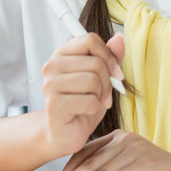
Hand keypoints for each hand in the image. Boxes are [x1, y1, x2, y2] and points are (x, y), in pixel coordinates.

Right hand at [42, 33, 124, 156]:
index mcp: (62, 54)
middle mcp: (52, 65)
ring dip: (100, 96)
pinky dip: (93, 109)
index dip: (109, 56)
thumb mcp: (101, 78)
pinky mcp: (54, 104)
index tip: (116, 73)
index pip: (90, 40)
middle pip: (95, 62)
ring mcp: (50, 84)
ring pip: (93, 80)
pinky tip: (84, 112)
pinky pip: (89, 101)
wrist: (65, 133)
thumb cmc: (82, 104)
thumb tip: (119, 38)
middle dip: (107, 82)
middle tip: (103, 96)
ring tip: (93, 103)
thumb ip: (109, 58)